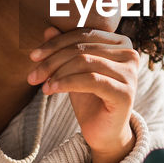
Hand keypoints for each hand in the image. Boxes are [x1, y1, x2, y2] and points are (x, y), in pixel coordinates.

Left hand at [28, 26, 140, 161]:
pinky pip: (91, 80)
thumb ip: (65, 49)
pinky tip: (52, 89)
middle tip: (33, 76)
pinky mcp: (126, 93)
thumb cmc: (90, 100)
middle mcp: (130, 54)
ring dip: (58, 73)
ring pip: (85, 62)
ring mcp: (130, 74)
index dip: (56, 43)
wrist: (104, 134)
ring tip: (42, 85)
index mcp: (120, 43)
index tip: (33, 56)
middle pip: (83, 48)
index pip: (84, 34)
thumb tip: (49, 29)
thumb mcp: (73, 72)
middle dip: (53, 60)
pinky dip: (67, 83)